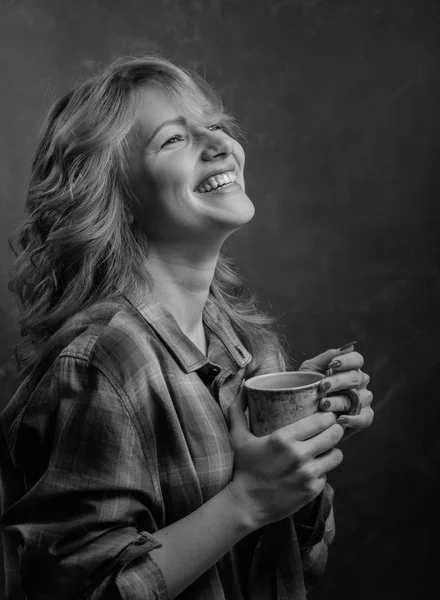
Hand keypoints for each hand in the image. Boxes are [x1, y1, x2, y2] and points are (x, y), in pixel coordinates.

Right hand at [226, 386, 343, 529]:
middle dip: (335, 429)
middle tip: (330, 429)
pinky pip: (327, 474)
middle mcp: (299, 455)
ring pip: (337, 455)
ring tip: (324, 449)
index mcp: (283, 438)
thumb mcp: (238, 437)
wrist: (246, 505)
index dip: (327, 416)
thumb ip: (238, 409)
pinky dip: (322, 471)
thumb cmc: (243, 468)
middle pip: (334, 434)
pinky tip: (312, 469)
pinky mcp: (312, 490)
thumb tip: (241, 385)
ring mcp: (308, 474)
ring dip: (332, 451)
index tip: (325, 415)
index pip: (321, 420)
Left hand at [299, 343, 373, 437]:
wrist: (300, 411)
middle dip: (339, 381)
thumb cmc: (306, 387)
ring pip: (359, 398)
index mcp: (349, 368)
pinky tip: (339, 419)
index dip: (347, 360)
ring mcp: (363, 400)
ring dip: (340, 402)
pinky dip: (354, 420)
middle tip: (323, 386)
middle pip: (356, 378)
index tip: (333, 364)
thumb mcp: (311, 370)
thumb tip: (348, 346)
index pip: (357, 359)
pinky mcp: (363, 417)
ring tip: (323, 405)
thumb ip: (326, 358)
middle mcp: (359, 383)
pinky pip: (366, 418)